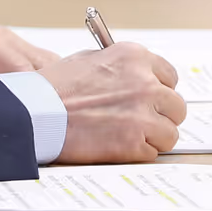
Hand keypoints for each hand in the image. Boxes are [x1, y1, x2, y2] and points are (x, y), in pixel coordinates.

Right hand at [37, 43, 186, 162]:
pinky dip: (137, 153)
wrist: (36, 113)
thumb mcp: (91, 60)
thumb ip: (122, 68)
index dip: (159, 91)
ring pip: (169, 132)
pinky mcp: (135, 142)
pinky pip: (152, 152)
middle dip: (160, 115)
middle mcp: (145, 83)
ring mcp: (142, 114)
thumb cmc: (55, 87)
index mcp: (134, 57)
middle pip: (176, 106)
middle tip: (139, 122)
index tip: (151, 100)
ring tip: (126, 136)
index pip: (170, 77)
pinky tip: (115, 146)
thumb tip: (139, 77)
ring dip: (152, 137)